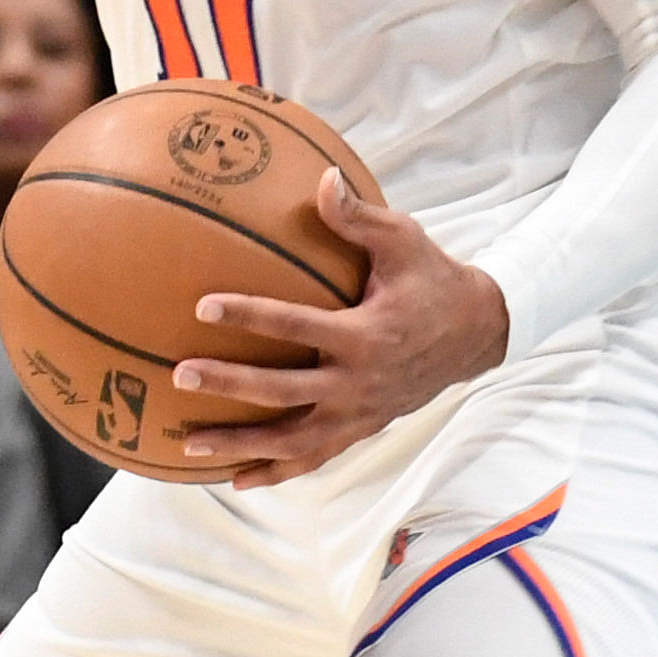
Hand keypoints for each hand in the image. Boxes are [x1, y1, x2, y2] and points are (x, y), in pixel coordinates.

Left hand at [174, 174, 510, 486]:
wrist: (476, 334)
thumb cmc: (432, 279)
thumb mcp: (405, 240)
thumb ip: (359, 216)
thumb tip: (322, 179)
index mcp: (368, 333)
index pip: (298, 324)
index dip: (251, 315)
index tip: (204, 306)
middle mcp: (361, 381)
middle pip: (284, 390)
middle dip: (230, 384)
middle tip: (181, 375)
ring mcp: (360, 412)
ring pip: (293, 438)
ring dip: (241, 442)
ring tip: (188, 442)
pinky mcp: (362, 428)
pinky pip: (314, 457)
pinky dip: (276, 471)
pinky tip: (236, 477)